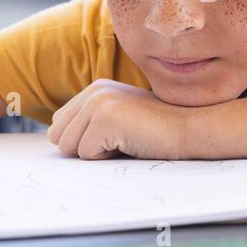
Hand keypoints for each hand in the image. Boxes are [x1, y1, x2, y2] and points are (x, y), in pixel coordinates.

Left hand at [47, 79, 190, 159]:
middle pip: (58, 136)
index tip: (112, 137)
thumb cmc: (155, 132)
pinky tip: (130, 143)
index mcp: (94, 89)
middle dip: (84, 148)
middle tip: (119, 140)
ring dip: (96, 154)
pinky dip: (107, 157)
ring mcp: (98, 103)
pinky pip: (86, 154)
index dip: (81, 141)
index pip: (58, 125)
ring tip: (125, 141)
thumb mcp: (119, 119)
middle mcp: (93, 92)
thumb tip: (57, 141)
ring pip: (69, 147)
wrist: (189, 129)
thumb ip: (89, 123)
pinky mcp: (105, 119)